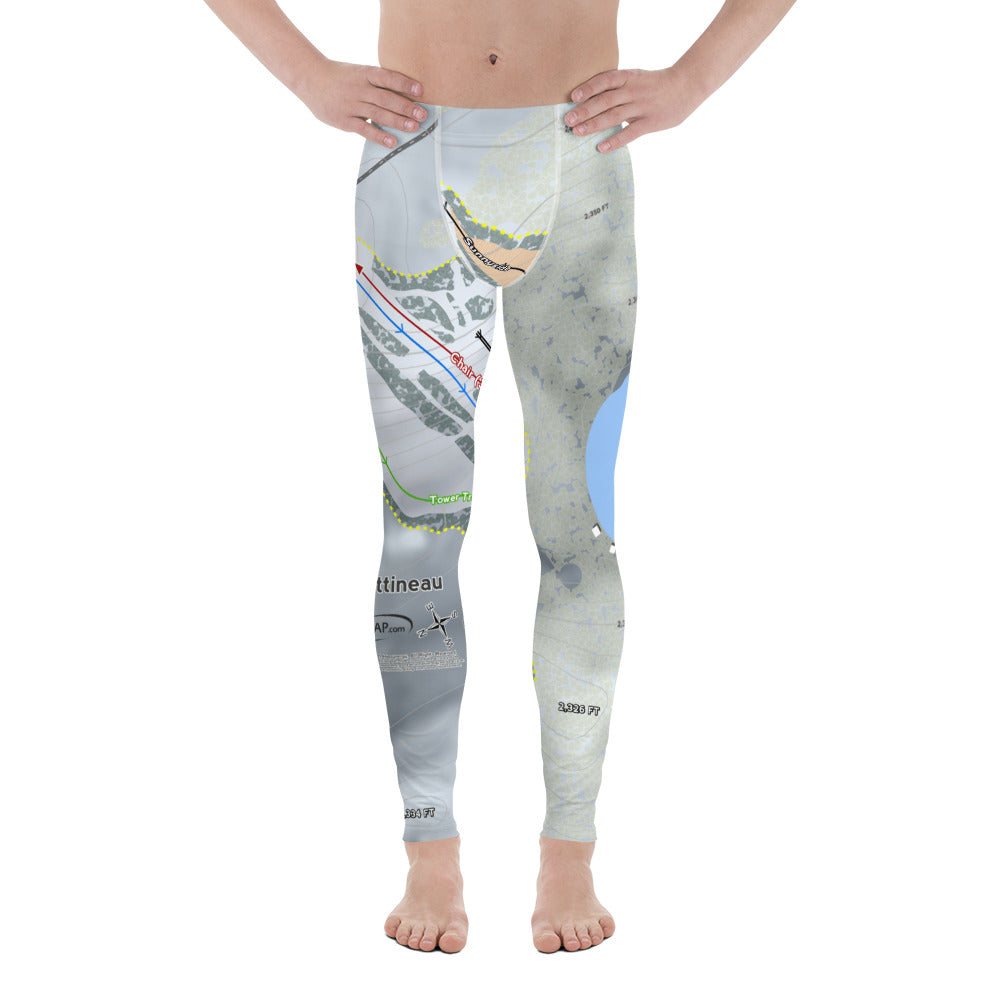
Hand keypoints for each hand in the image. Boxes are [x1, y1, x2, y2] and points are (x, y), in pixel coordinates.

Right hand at [298, 59, 426, 146]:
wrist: (310, 79)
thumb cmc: (341, 77)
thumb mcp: (358, 72)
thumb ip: (377, 83)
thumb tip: (404, 94)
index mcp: (364, 73)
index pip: (387, 77)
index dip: (404, 83)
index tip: (420, 90)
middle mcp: (359, 88)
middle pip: (386, 98)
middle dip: (406, 107)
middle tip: (423, 114)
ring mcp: (351, 105)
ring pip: (378, 114)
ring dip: (397, 121)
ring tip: (414, 127)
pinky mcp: (344, 120)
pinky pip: (364, 129)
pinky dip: (379, 135)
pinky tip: (392, 142)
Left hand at [564, 66, 698, 152]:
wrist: (686, 85)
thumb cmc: (656, 85)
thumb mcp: (637, 78)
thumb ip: (618, 87)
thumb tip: (593, 100)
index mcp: (629, 77)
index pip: (605, 80)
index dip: (588, 87)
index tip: (572, 97)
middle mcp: (633, 90)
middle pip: (605, 100)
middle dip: (585, 110)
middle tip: (567, 120)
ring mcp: (642, 106)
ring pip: (614, 115)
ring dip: (594, 124)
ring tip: (577, 132)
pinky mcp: (650, 122)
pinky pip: (630, 133)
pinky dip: (615, 140)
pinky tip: (601, 147)